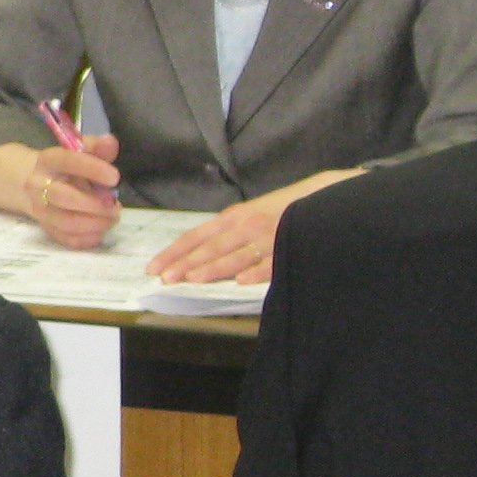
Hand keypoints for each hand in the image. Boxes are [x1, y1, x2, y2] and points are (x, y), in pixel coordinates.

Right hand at [0, 134, 122, 248]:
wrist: (33, 183)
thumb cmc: (65, 167)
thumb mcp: (79, 151)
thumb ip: (97, 148)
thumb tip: (110, 142)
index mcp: (48, 160)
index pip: (68, 161)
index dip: (92, 169)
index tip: (115, 178)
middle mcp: (38, 185)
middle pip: (63, 197)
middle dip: (94, 204)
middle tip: (115, 206)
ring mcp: (40, 209)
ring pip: (66, 222)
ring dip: (95, 223)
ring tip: (112, 218)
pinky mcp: (46, 228)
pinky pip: (67, 239)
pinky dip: (89, 238)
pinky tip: (100, 229)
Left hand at [144, 167, 357, 284]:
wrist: (322, 195)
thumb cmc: (280, 209)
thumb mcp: (248, 215)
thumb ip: (226, 232)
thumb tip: (197, 253)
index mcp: (233, 217)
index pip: (196, 236)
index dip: (175, 252)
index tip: (155, 267)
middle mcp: (245, 226)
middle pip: (211, 248)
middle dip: (186, 263)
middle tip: (166, 278)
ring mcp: (267, 237)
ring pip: (236, 255)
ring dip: (214, 268)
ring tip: (193, 280)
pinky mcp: (288, 246)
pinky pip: (271, 262)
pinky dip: (257, 272)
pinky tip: (242, 281)